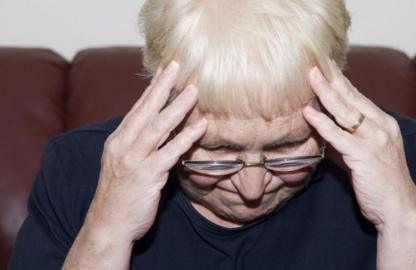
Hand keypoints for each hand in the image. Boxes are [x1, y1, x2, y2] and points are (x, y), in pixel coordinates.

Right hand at [83, 61, 206, 242]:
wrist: (108, 225)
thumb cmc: (119, 195)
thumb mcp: (123, 163)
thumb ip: (138, 144)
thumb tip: (158, 129)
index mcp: (118, 140)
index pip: (138, 108)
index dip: (152, 88)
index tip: (165, 70)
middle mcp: (124, 146)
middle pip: (146, 110)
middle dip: (163, 86)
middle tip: (178, 66)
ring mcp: (134, 161)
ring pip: (158, 127)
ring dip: (177, 108)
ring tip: (194, 91)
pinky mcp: (147, 176)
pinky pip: (169, 153)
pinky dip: (186, 138)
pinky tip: (201, 127)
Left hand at [302, 58, 415, 230]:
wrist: (398, 206)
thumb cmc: (380, 181)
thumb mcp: (366, 153)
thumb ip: (347, 138)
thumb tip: (323, 127)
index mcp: (384, 123)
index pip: (359, 96)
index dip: (341, 80)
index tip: (327, 65)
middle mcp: (381, 127)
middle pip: (351, 97)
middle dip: (332, 78)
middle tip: (315, 61)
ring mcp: (373, 140)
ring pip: (345, 110)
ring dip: (325, 92)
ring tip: (310, 76)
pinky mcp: (363, 155)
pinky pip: (338, 135)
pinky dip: (322, 123)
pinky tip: (308, 112)